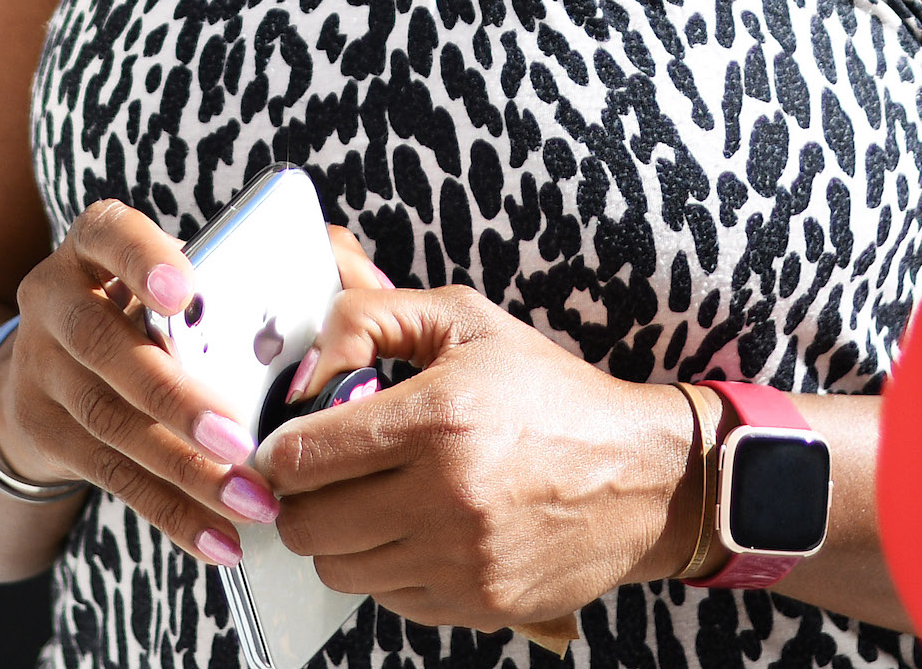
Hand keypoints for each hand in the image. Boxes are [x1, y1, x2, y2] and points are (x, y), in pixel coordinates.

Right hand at [0, 199, 280, 567]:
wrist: (47, 365)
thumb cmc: (151, 308)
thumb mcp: (178, 271)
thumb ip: (259, 264)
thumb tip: (356, 276)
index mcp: (96, 243)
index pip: (111, 234)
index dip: (143, 261)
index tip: (184, 289)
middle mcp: (56, 298)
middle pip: (108, 347)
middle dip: (177, 398)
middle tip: (241, 438)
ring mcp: (40, 368)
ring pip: (112, 424)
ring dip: (187, 471)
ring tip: (253, 502)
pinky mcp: (43, 433)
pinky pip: (112, 479)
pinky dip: (172, 513)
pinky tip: (221, 540)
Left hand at [256, 283, 697, 631]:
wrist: (641, 476)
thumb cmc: (549, 393)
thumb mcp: (465, 322)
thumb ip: (369, 317)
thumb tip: (303, 365)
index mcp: (438, 419)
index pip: (302, 456)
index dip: (279, 451)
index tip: (289, 444)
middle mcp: (445, 497)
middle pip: (306, 525)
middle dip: (300, 498)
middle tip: (323, 476)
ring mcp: (461, 560)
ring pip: (338, 570)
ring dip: (339, 537)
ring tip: (372, 501)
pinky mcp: (476, 603)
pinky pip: (386, 598)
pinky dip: (386, 568)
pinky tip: (415, 531)